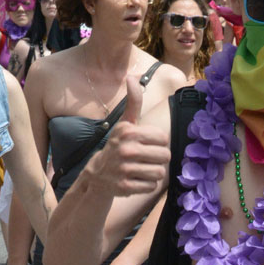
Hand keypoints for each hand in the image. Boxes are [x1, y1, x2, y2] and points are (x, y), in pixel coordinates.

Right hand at [88, 75, 168, 196]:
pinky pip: (151, 187)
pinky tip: (136, 180)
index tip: (147, 145)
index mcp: (129, 132)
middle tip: (145, 159)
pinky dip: (146, 185)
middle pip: (165, 157)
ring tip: (141, 169)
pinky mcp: (125, 187)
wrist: (98, 174)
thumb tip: (132, 77)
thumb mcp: (125, 123)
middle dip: (158, 160)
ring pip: (159, 173)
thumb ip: (133, 102)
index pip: (164, 139)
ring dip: (153, 173)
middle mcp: (126, 149)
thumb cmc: (118, 145)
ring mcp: (124, 169)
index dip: (159, 144)